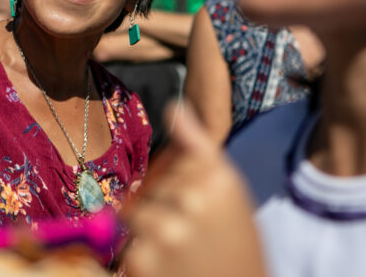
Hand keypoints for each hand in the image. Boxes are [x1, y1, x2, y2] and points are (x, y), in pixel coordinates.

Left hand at [123, 102, 266, 276]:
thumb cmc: (236, 246)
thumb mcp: (229, 192)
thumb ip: (197, 149)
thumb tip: (173, 105)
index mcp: (218, 178)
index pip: (174, 161)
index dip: (183, 186)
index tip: (202, 211)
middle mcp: (193, 200)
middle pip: (152, 187)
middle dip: (164, 209)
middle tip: (195, 238)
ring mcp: (166, 231)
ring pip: (135, 214)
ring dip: (150, 234)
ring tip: (182, 253)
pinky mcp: (143, 261)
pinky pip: (129, 247)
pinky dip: (144, 261)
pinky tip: (171, 271)